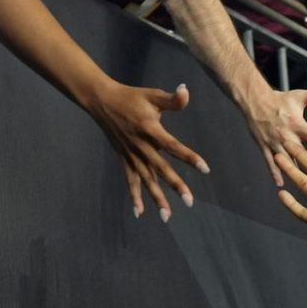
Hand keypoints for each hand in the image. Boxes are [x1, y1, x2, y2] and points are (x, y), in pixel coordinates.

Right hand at [84, 81, 210, 220]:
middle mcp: (141, 146)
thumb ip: (172, 99)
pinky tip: (140, 212)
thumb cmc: (131, 97)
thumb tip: (186, 91)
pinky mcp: (124, 159)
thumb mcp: (152, 95)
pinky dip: (134, 196)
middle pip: (160, 168)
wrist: (101, 101)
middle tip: (190, 201)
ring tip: (167, 216)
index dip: (189, 157)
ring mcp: (131, 154)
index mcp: (150, 129)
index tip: (205, 168)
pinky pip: (130, 180)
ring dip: (156, 198)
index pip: (173, 146)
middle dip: (175, 185)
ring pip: (146, 179)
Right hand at [245, 84, 306, 184]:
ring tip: (305, 187)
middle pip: (302, 154)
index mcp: (298, 124)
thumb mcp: (299, 96)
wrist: (253, 99)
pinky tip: (280, 185)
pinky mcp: (264, 146)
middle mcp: (287, 135)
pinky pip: (270, 162)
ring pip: (286, 161)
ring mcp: (274, 142)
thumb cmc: (279, 99)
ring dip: (295, 174)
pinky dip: (275, 173)